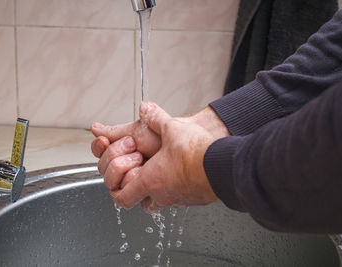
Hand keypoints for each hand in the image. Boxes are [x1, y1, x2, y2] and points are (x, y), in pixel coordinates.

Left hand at [109, 102, 228, 212]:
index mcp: (149, 180)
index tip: (126, 169)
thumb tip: (145, 109)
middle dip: (135, 188)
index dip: (117, 185)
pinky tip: (181, 171)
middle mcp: (161, 195)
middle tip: (140, 171)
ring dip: (155, 189)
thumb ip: (155, 118)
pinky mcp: (194, 199)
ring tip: (160, 170)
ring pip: (159, 202)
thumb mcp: (172, 129)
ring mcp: (178, 199)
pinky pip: (179, 198)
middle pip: (138, 203)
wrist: (224, 167)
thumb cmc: (196, 153)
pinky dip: (175, 188)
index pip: (121, 196)